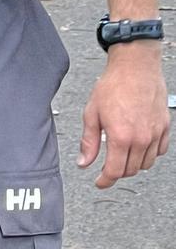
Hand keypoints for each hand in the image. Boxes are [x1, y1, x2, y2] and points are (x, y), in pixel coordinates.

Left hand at [78, 43, 169, 187]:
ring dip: (133, 164)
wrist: (135, 66)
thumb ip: (89, 141)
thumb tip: (84, 162)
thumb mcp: (92, 112)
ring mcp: (155, 134)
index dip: (105, 181)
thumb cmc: (113, 84)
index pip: (114, 172)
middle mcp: (140, 139)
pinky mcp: (164, 127)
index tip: (100, 182)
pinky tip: (139, 145)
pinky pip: (159, 151)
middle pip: (130, 170)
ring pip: (146, 164)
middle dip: (117, 171)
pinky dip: (149, 154)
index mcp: (121, 136)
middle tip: (108, 164)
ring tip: (123, 153)